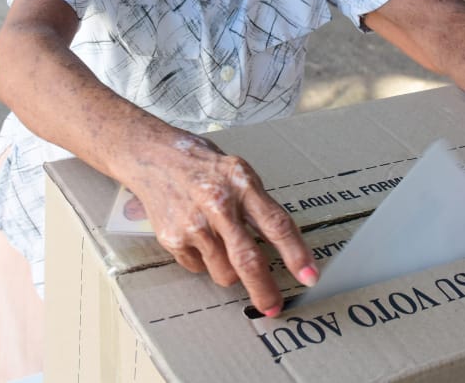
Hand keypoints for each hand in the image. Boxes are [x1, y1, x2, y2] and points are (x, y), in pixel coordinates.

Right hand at [130, 131, 316, 317]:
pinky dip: (204, 260)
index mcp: (242, 184)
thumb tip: (284, 245)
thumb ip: (258, 206)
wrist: (154, 157)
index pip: (276, 224)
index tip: (310, 276)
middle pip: (247, 259)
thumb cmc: (204, 166)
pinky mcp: (172, 239)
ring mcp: (193, 224)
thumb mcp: (239, 173)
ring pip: (224, 272)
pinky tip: (197, 235)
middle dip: (264, 289)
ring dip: (231, 271)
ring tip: (221, 243)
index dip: (296, 253)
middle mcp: (218, 204)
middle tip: (273, 306)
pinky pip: (199, 267)